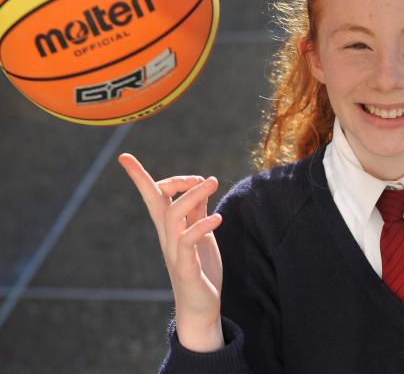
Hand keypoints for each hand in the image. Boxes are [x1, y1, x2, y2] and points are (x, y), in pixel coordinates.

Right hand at [118, 153, 224, 350]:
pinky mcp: (186, 268)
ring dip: (192, 196)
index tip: (124, 157)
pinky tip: (218, 218)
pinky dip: (202, 225)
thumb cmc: (200, 268)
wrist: (200, 308)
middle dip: (174, 181)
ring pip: (173, 216)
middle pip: (159, 201)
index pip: (152, 196)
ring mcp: (174, 252)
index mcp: (170, 227)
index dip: (139, 176)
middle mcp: (167, 237)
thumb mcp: (201, 233)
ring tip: (213, 184)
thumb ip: (198, 211)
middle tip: (203, 177)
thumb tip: (201, 185)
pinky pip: (189, 241)